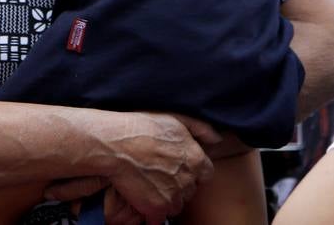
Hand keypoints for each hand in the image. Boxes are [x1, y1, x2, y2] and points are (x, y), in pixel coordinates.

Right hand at [47, 110, 214, 222]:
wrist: (115, 144)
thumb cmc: (142, 127)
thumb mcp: (175, 118)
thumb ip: (200, 129)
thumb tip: (217, 140)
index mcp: (196, 159)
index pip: (205, 174)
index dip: (192, 171)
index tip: (177, 167)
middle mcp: (189, 180)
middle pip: (190, 190)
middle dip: (178, 185)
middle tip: (159, 174)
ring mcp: (173, 196)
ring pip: (176, 205)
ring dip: (166, 199)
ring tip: (149, 186)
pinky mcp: (157, 209)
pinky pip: (159, 219)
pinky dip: (152, 214)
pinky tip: (142, 202)